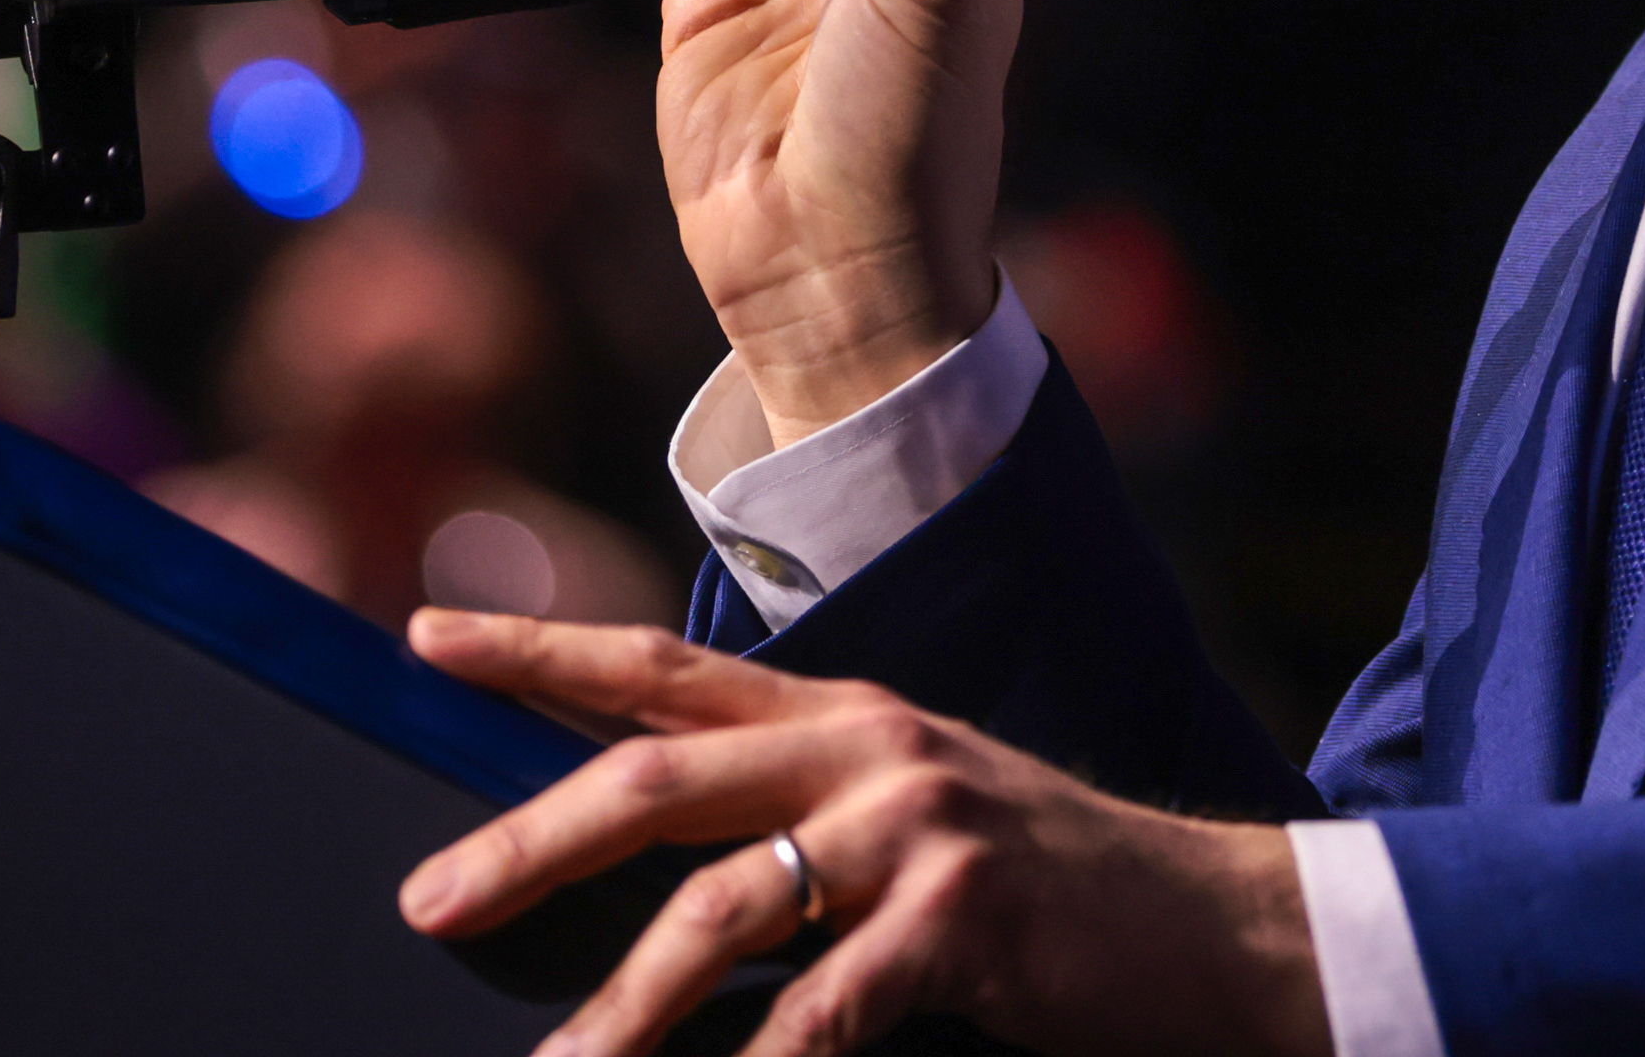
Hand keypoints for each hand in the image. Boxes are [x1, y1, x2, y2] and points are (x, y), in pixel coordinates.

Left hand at [396, 611, 1329, 1056]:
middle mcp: (870, 747)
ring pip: (722, 907)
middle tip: (428, 901)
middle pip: (658, 777)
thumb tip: (648, 874)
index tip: (425, 634)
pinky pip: (823, 1010)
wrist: (1218, 928)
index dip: (541, 646)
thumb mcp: (911, 821)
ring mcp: (918, 825)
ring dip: (623, 1009)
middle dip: (528, 841)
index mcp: (845, 717)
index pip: (662, 667)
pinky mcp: (964, 914)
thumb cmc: (1045, 893)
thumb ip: (792, 824)